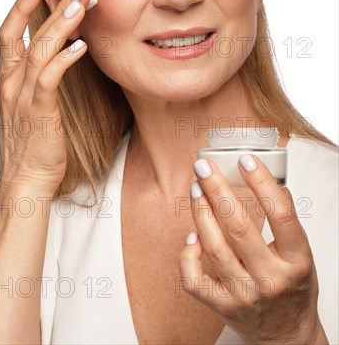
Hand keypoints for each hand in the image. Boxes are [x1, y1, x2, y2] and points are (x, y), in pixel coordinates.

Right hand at [0, 0, 95, 193]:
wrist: (24, 180)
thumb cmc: (32, 143)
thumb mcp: (29, 104)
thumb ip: (39, 78)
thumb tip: (59, 55)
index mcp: (7, 79)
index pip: (8, 33)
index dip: (20, 6)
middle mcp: (11, 83)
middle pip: (26, 34)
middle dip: (50, 6)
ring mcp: (22, 96)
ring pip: (39, 50)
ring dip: (61, 24)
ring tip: (81, 4)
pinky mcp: (39, 112)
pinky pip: (50, 78)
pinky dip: (64, 59)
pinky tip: (81, 46)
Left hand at [179, 154, 327, 343]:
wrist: (286, 335)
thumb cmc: (292, 288)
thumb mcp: (301, 254)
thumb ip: (285, 221)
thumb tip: (264, 180)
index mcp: (296, 261)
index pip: (280, 215)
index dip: (261, 183)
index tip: (245, 160)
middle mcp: (270, 278)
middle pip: (239, 227)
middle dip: (217, 190)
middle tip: (203, 167)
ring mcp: (244, 294)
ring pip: (215, 248)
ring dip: (201, 212)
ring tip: (196, 188)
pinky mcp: (223, 306)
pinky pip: (195, 280)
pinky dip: (188, 255)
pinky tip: (191, 235)